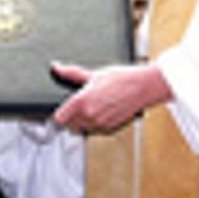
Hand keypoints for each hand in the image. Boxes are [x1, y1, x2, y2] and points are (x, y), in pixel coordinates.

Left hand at [51, 61, 171, 133]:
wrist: (142, 87)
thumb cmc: (121, 79)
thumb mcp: (93, 74)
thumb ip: (71, 73)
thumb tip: (56, 68)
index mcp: (81, 101)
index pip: (59, 118)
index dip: (59, 114)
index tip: (61, 109)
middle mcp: (89, 115)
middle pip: (69, 125)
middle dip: (71, 117)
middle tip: (77, 106)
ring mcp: (99, 123)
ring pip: (82, 128)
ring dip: (82, 121)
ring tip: (91, 107)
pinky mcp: (109, 127)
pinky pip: (95, 129)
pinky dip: (95, 123)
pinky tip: (101, 110)